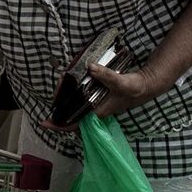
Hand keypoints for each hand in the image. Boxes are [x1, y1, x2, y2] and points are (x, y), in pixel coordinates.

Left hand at [42, 63, 160, 130]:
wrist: (146, 85)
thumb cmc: (135, 88)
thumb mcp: (121, 82)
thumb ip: (106, 76)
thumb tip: (90, 67)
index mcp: (98, 112)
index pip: (75, 123)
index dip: (59, 125)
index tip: (45, 123)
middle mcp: (95, 111)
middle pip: (71, 114)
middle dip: (59, 108)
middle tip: (52, 95)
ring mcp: (97, 105)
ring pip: (76, 106)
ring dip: (66, 99)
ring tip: (58, 88)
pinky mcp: (99, 97)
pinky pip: (82, 99)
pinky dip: (74, 93)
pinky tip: (70, 84)